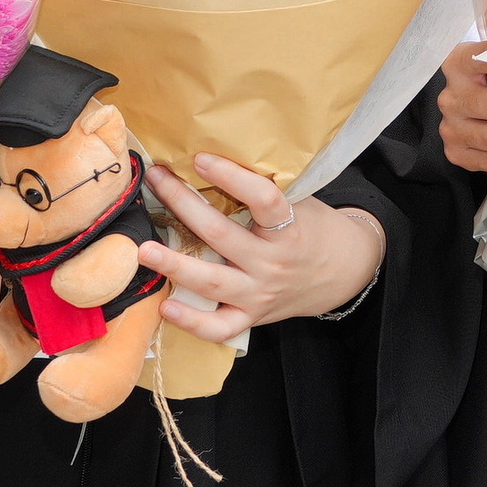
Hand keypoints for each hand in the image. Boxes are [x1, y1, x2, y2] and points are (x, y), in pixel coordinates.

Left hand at [138, 149, 384, 343]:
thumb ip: (267, 193)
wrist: (342, 274)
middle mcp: (272, 263)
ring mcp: (260, 294)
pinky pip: (218, 328)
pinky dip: (191, 321)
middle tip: (156, 182)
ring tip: (144, 250)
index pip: (263, 199)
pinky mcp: (251, 318)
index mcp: (290, 230)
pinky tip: (166, 305)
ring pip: (212, 283)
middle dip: (183, 205)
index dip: (231, 177)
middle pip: (222, 235)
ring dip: (174, 265)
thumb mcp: (301, 204)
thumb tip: (215, 163)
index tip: (199, 159)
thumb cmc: (313, 230)